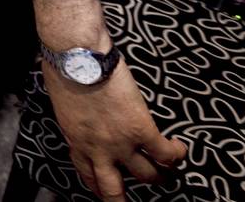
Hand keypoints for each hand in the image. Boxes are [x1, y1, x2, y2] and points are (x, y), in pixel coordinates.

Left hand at [42, 61, 186, 199]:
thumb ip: (77, 118)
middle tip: (131, 200)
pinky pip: (165, 153)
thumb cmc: (64, 69)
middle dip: (123, 200)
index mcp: (76, 141)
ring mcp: (121, 143)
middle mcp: (97, 149)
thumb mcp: (64, 103)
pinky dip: (176, 155)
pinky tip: (180, 149)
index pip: (88, 175)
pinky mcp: (141, 129)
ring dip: (159, 176)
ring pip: (146, 176)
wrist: (76, 57)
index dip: (99, 186)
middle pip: (113, 190)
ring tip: (167, 173)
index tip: (105, 188)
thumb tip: (85, 116)